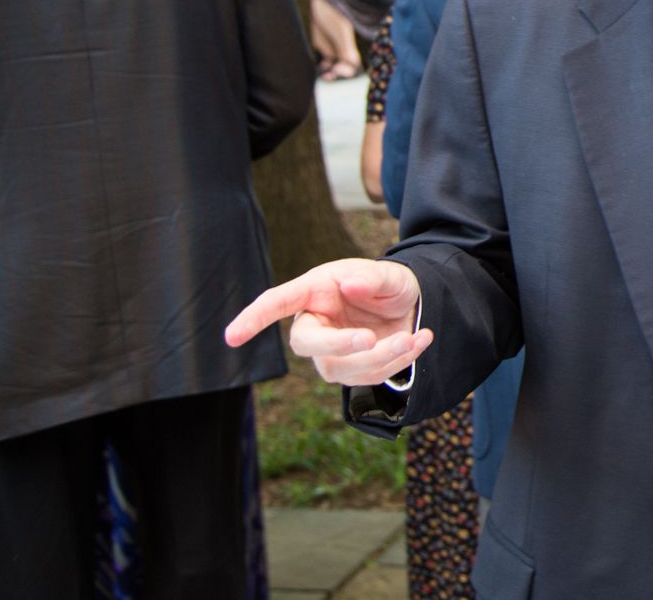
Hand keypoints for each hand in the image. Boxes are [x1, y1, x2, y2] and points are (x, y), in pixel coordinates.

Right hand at [224, 258, 430, 385]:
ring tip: (415, 338)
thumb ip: (371, 279)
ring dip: (383, 356)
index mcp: (313, 292)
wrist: (411, 304)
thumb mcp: (386, 275)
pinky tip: (421, 340)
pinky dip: (400, 361)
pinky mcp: (352, 371)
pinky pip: (369, 376)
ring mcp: (331, 352)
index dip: (253, 319)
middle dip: (340, 345)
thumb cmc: (386, 284)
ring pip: (343, 368)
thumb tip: (349, 285)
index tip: (231, 337)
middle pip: (308, 345)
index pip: (276, 303)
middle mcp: (316, 324)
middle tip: (371, 339)